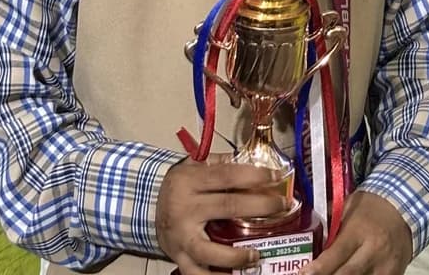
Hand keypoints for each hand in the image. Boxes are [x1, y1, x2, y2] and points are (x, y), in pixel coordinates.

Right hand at [156, 158, 282, 274]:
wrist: (146, 205)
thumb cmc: (179, 185)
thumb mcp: (195, 166)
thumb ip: (221, 165)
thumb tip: (256, 166)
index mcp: (190, 181)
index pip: (227, 176)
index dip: (254, 175)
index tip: (277, 176)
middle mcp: (185, 209)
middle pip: (227, 207)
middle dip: (259, 207)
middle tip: (282, 207)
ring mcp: (181, 237)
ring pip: (209, 251)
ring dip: (236, 255)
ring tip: (257, 255)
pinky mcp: (178, 258)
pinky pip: (197, 274)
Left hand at [302, 190, 412, 274]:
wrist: (404, 207)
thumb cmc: (370, 207)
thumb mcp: (348, 208)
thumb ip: (330, 224)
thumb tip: (307, 238)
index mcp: (359, 230)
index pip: (335, 254)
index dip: (318, 269)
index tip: (303, 274)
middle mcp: (373, 251)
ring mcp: (385, 266)